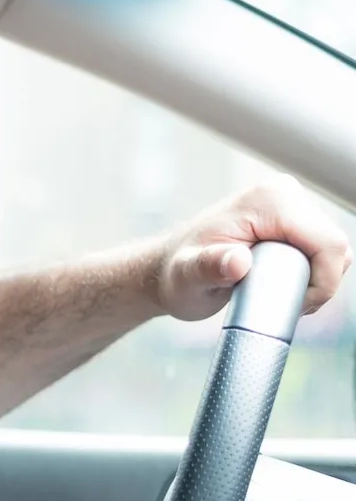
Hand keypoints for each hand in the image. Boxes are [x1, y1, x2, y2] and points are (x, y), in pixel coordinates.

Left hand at [152, 175, 352, 320]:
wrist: (167, 270)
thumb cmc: (176, 275)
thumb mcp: (189, 277)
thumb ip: (210, 267)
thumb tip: (238, 262)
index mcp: (270, 200)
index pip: (328, 244)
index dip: (323, 283)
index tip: (296, 307)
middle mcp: (284, 194)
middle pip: (334, 247)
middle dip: (318, 283)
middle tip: (281, 305)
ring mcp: (289, 205)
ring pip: (331, 250)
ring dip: (314, 280)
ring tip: (277, 297)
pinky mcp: (290, 220)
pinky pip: (321, 251)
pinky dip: (311, 274)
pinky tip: (283, 287)